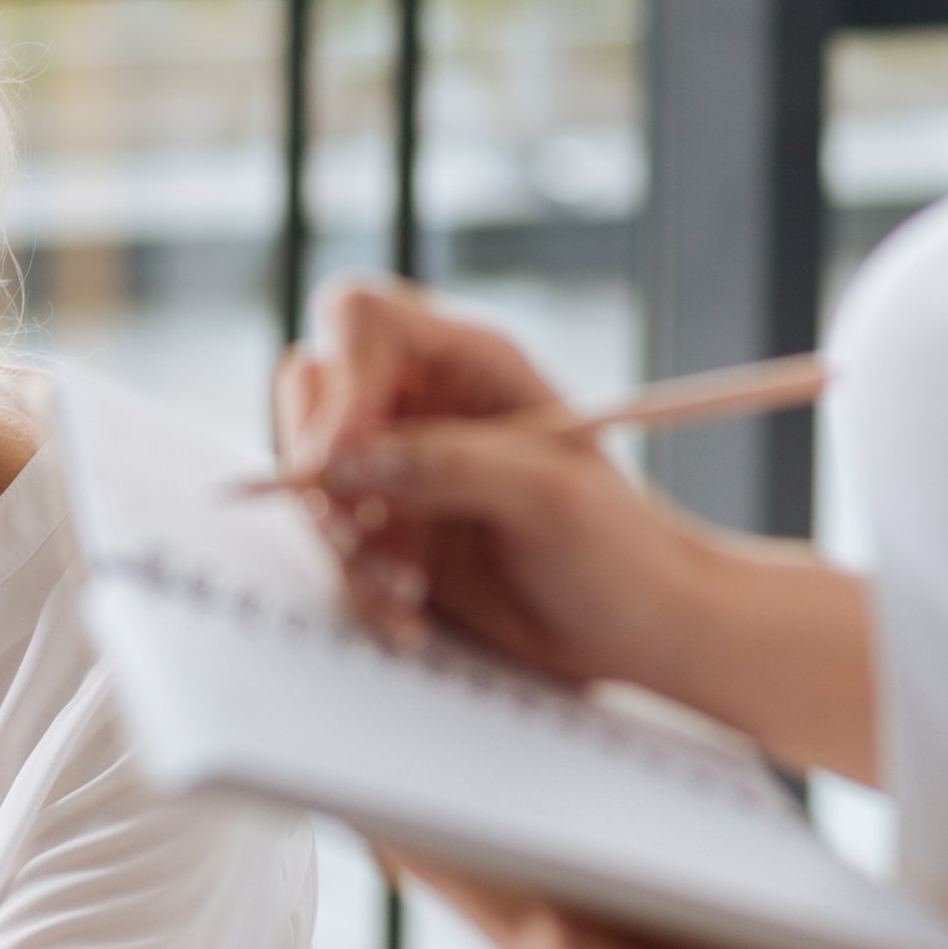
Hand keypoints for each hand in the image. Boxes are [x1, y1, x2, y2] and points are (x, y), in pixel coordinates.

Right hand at [276, 278, 710, 693]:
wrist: (636, 630)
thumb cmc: (620, 550)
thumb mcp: (549, 498)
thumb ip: (447, 465)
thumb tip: (346, 463)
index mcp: (469, 362)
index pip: (361, 318)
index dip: (339, 379)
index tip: (340, 459)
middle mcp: (424, 403)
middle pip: (311, 394)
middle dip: (320, 473)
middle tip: (355, 538)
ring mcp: (399, 468)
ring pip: (311, 478)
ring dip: (339, 543)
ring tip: (406, 594)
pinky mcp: (390, 531)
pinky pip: (329, 544)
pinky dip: (353, 584)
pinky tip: (407, 616)